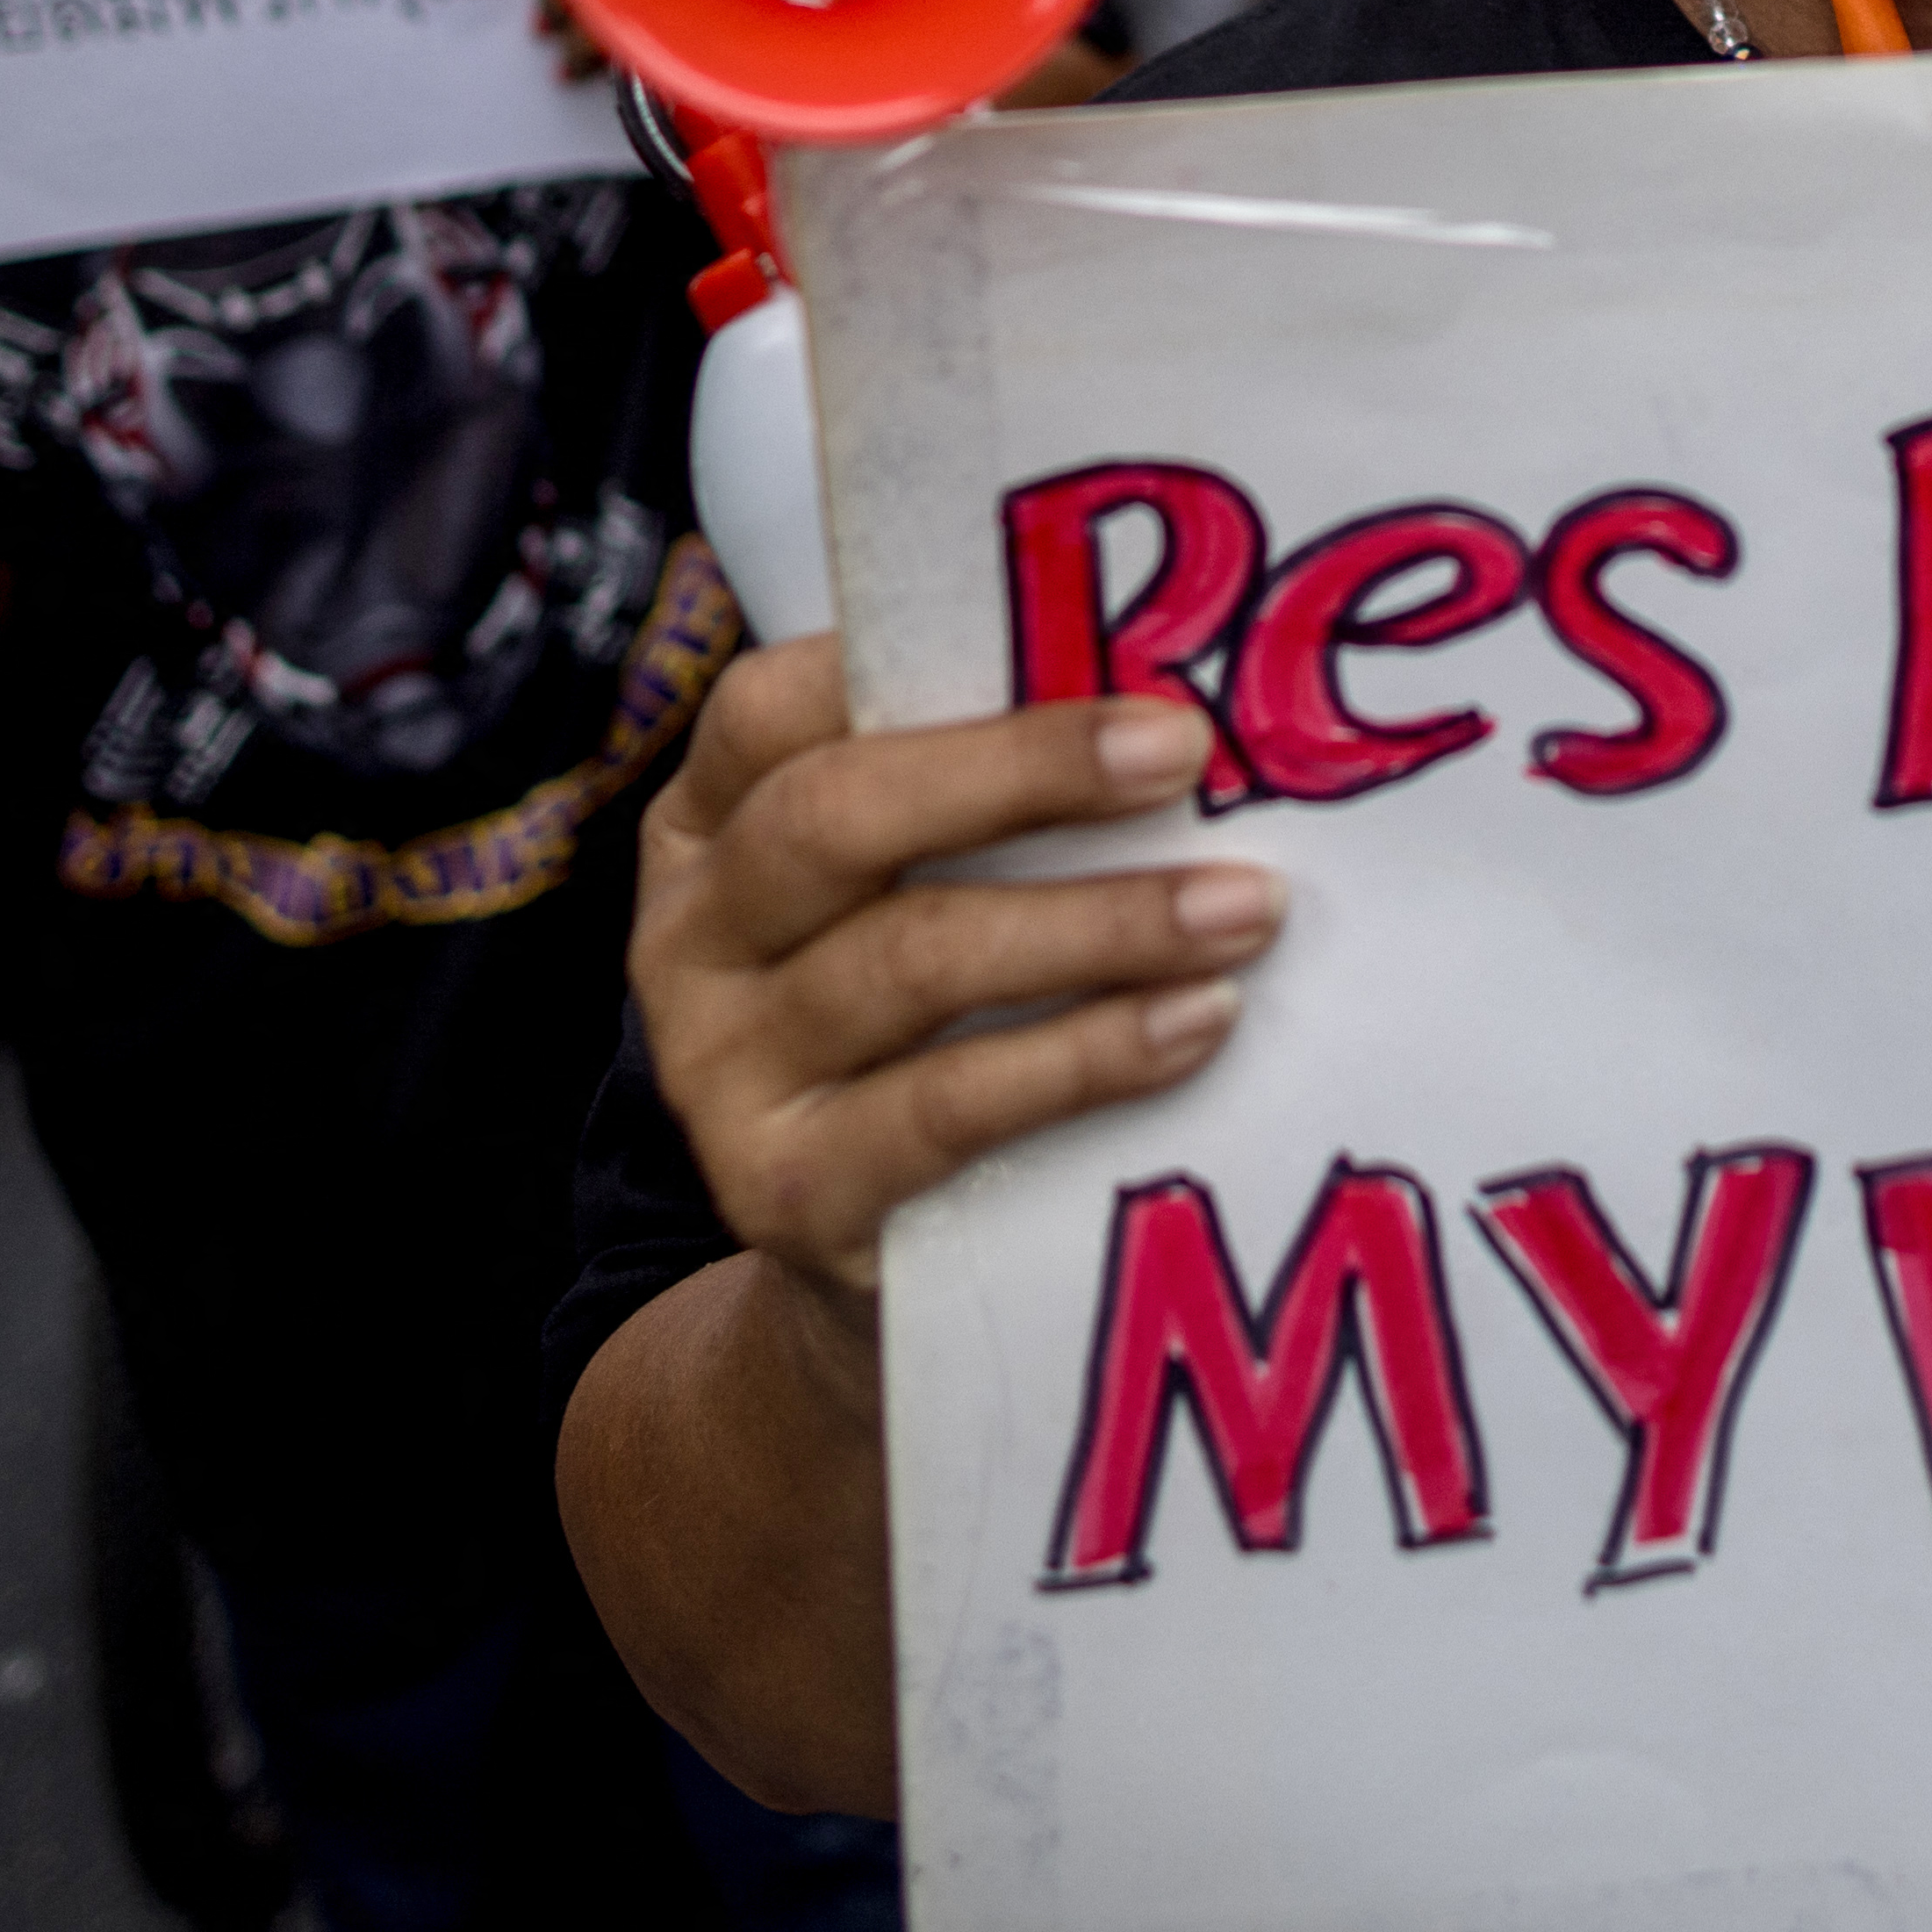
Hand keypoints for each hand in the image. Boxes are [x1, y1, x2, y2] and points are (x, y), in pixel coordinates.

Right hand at [630, 652, 1289, 1326]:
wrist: (872, 1282)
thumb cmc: (931, 1035)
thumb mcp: (921, 898)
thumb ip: (987, 810)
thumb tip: (1174, 708)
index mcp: (710, 825)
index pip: (775, 704)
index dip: (916, 663)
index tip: (1089, 648)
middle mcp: (690, 936)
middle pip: (837, 815)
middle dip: (1024, 770)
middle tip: (1182, 753)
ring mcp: (719, 1070)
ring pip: (910, 960)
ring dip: (1099, 923)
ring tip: (1241, 907)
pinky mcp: (787, 1193)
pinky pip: (947, 1106)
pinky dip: (1087, 1056)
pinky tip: (1195, 1024)